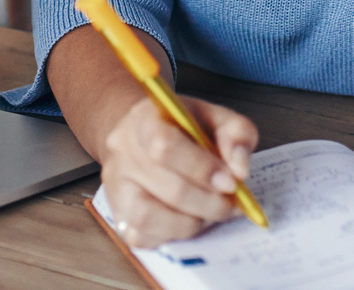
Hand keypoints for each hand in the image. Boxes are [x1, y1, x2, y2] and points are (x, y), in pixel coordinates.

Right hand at [97, 94, 257, 248]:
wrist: (147, 135)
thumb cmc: (185, 127)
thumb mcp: (217, 117)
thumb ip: (236, 135)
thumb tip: (239, 170)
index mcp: (144, 118)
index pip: (164, 145)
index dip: (202, 169)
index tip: (231, 182)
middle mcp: (122, 151)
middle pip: (167, 188)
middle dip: (209, 203)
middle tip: (231, 205)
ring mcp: (115, 184)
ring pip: (149, 218)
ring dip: (190, 223)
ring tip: (208, 213)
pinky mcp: (116, 212)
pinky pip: (141, 236)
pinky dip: (170, 234)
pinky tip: (186, 220)